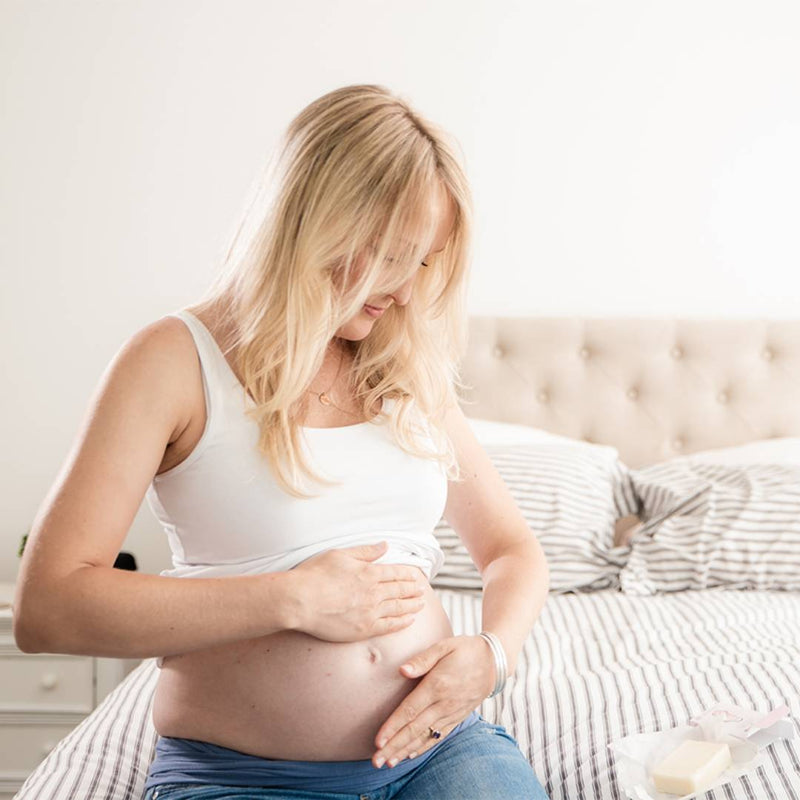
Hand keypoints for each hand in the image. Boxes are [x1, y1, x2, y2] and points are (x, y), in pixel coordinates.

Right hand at [286, 541, 426, 641]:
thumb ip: (365, 552)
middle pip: (401, 590)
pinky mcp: (363, 629)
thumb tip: (385, 546)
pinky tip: (409, 620)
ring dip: (412, 605)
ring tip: (421, 604)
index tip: (417, 576)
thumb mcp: (341, 555)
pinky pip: (389, 626)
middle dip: (414, 590)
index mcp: (369, 572)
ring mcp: (370, 612)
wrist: (300, 601)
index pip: (396, 573)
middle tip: (423, 590)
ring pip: (399, 608)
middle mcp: (374, 592)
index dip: (409, 574)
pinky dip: (402, 623)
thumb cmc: (315, 575)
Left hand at [371, 634, 494, 768]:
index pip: (410, 710)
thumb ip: (422, 659)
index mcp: (437, 685)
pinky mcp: (458, 717)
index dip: (393, 727)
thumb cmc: (465, 650)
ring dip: (405, 750)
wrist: (494, 662)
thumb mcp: (444, 646)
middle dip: (394, 746)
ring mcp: (452, 713)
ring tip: (389, 762)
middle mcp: (444, 703)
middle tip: (376, 761)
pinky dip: (424, 746)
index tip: (378, 740)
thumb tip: (402, 670)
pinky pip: (439, 735)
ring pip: (425, 736)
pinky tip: (411, 754)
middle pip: (414, 729)